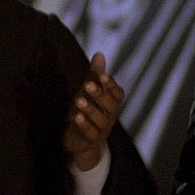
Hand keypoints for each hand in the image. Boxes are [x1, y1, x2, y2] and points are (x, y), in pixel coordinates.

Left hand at [63, 52, 124, 170]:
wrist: (80, 140)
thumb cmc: (87, 111)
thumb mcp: (89, 92)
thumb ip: (94, 75)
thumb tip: (99, 53)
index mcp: (112, 103)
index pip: (118, 93)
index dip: (111, 85)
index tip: (102, 76)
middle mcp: (110, 116)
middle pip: (111, 105)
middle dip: (99, 94)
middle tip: (87, 85)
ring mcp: (102, 129)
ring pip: (101, 119)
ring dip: (90, 110)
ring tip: (78, 100)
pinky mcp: (91, 140)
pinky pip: (91, 133)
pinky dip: (84, 125)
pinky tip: (76, 117)